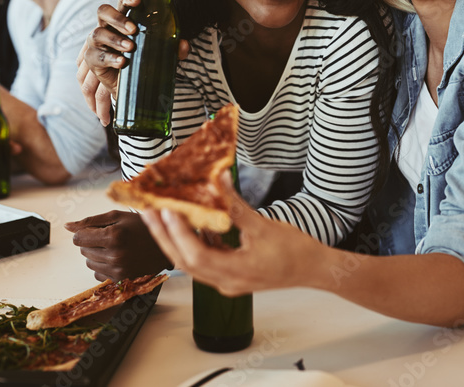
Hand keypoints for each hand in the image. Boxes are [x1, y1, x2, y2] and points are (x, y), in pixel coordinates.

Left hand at [65, 210, 172, 280]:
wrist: (166, 245)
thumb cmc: (143, 227)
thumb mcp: (118, 217)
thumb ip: (91, 221)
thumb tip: (68, 226)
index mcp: (113, 236)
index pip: (78, 238)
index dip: (84, 232)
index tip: (94, 230)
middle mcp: (115, 255)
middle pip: (83, 251)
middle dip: (91, 242)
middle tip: (109, 237)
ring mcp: (118, 270)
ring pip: (89, 263)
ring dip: (96, 254)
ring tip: (114, 247)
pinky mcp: (121, 280)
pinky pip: (97, 274)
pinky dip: (103, 266)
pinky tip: (117, 258)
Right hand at [76, 0, 190, 124]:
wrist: (135, 86)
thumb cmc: (147, 60)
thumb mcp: (164, 52)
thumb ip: (174, 47)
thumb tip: (184, 45)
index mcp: (124, 18)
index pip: (122, 1)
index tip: (138, 0)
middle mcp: (107, 26)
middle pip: (103, 11)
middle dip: (117, 18)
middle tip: (133, 29)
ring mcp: (98, 43)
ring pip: (98, 33)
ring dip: (114, 39)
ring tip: (130, 47)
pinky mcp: (93, 60)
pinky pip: (95, 56)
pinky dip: (109, 58)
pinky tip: (122, 62)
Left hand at [140, 172, 323, 295]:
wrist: (314, 269)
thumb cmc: (295, 251)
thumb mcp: (263, 225)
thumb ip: (235, 205)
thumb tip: (217, 181)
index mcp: (235, 272)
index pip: (196, 255)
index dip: (178, 233)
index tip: (166, 210)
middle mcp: (226, 281)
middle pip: (185, 261)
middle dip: (164, 236)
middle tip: (149, 212)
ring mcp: (227, 281)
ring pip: (191, 262)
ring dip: (175, 239)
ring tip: (161, 216)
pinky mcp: (231, 275)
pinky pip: (205, 260)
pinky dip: (193, 242)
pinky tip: (190, 225)